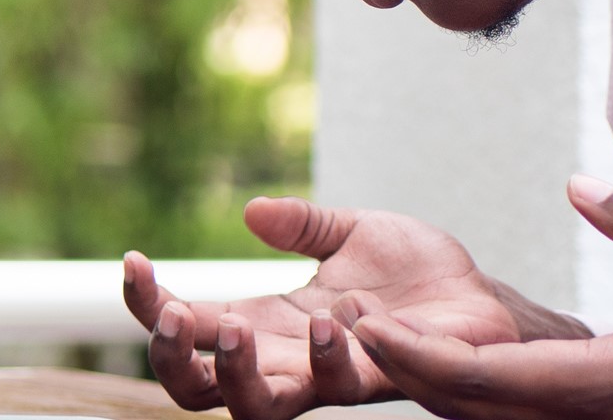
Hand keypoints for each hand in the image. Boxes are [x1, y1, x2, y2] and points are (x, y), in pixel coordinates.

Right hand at [123, 195, 589, 419]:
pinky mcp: (378, 376)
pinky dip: (329, 354)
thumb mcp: (349, 231)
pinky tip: (337, 315)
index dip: (150, 304)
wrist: (480, 298)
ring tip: (231, 325)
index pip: (189, 326)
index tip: (132, 262)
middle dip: (172, 359)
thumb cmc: (413, 273)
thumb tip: (250, 212)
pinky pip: (341, 383)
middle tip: (175, 314)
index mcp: (269, 321)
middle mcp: (287, 359)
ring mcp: (328, 376)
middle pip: (200, 389)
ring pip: (257, 408)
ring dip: (236, 372)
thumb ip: (302, 224)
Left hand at [340, 176, 612, 419]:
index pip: (491, 378)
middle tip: (338, 319)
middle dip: (399, 364)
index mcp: (600, 383)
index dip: (421, 355)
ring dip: (419, 371)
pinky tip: (422, 342)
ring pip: (478, 408)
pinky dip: (453, 376)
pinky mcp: (583, 403)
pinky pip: (501, 400)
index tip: (365, 324)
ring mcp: (579, 412)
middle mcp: (578, 408)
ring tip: (362, 324)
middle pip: (466, 401)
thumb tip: (578, 185)